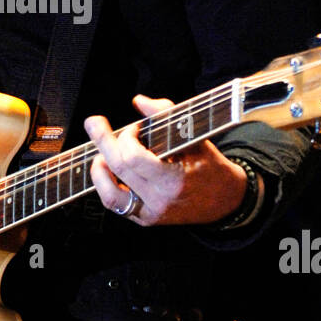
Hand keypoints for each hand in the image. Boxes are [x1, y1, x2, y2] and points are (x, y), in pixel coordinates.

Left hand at [84, 94, 255, 226]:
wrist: (225, 200)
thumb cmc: (210, 165)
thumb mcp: (195, 138)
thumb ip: (167, 115)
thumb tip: (139, 101)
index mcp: (174, 180)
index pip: (134, 158)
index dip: (127, 137)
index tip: (135, 127)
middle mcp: (160, 200)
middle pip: (118, 169)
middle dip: (103, 141)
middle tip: (94, 123)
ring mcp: (151, 213)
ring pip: (110, 194)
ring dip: (99, 170)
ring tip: (100, 154)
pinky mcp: (145, 219)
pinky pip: (116, 204)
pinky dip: (106, 185)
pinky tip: (107, 170)